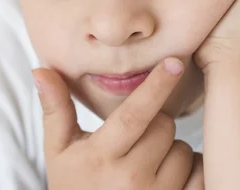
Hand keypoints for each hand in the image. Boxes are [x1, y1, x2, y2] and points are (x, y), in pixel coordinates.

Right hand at [33, 58, 201, 189]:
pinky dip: (189, 171)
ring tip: (146, 166)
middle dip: (155, 124)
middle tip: (135, 141)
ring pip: (183, 150)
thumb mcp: (58, 151)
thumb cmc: (74, 187)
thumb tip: (40, 70)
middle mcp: (131, 179)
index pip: (133, 114)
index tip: (175, 62)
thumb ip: (55, 110)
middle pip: (164, 125)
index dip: (155, 86)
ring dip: (171, 150)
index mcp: (100, 157)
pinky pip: (199, 175)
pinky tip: (166, 179)